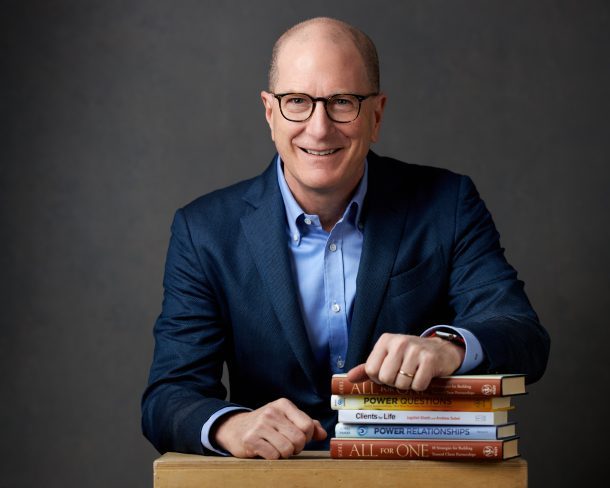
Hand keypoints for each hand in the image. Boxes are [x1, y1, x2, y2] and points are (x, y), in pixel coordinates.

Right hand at [212, 398, 326, 458]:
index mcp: (283, 404)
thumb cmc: (266, 425)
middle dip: (297, 448)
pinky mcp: (251, 439)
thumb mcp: (286, 418)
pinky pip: (273, 456)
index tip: (299, 438)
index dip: (307, 437)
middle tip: (288, 446)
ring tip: (277, 448)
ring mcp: (260, 425)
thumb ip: (306, 424)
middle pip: (299, 439)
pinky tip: (266, 450)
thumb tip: (322, 434)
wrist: (235, 428)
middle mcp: (272, 412)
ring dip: (284, 454)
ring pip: (287, 449)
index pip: (307, 425)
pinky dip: (273, 457)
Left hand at [346, 333, 464, 390]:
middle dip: (394, 382)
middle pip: (385, 378)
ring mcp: (415, 350)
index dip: (379, 378)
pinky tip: (424, 375)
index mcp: (385, 341)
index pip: (371, 370)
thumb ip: (367, 368)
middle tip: (403, 375)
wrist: (441, 350)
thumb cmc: (410, 356)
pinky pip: (418, 385)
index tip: (389, 373)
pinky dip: (421, 386)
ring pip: (402, 384)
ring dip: (408, 385)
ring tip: (414, 374)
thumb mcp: (388, 357)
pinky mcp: (429, 360)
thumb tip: (349, 378)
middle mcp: (399, 342)